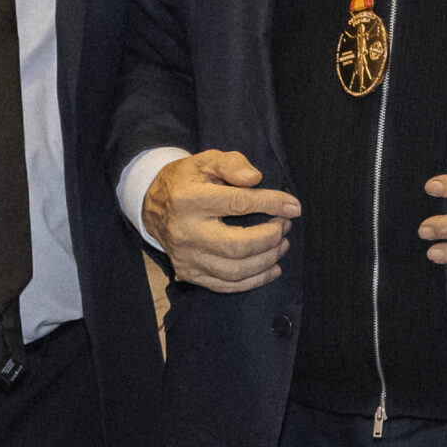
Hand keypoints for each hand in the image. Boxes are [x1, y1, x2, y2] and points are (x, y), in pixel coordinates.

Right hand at [142, 150, 299, 292]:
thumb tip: (256, 179)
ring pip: (235, 270)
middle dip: (270, 238)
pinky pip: (226, 286)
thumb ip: (231, 164)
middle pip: (238, 246)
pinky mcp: (190, 273)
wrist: (153, 206)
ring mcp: (187, 257)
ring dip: (267, 260)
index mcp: (189, 199)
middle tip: (285, 226)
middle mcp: (186, 232)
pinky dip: (254, 280)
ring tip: (282, 244)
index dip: (271, 205)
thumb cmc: (186, 181)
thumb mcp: (205, 161)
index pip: (238, 203)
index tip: (294, 207)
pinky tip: (272, 268)